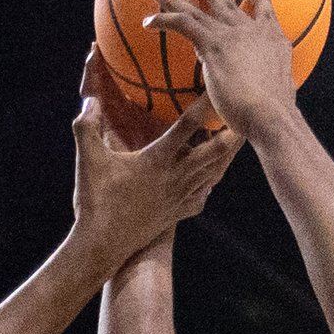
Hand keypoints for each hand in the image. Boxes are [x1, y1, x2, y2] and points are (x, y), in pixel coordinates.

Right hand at [71, 50, 240, 269]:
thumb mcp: (88, 160)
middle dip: (233, 131)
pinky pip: (202, 196)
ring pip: (214, 173)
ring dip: (227, 155)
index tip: (219, 88)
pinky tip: (209, 180)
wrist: (103, 245)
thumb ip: (86, 127)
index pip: (188, 125)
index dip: (206, 104)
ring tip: (238, 140)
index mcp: (158, 159)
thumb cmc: (95, 201)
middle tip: (247, 114)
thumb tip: (88, 101)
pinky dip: (209, 184)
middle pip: (216, 150)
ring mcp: (180, 197)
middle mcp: (176, 177)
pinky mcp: (177, 213)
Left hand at [145, 0, 299, 141]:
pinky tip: (148, 23)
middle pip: (229, 5)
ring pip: (199, 10)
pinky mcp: (214, 43)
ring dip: (176, 1)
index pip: (267, 15)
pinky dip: (164, 20)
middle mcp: (254, 31)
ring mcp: (233, 34)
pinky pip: (184, 24)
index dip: (260, 3)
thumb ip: (263, 88)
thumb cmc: (275, 115)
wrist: (270, 113)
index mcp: (274, 41)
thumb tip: (256, 101)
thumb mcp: (277, 95)